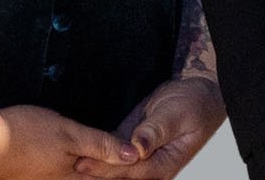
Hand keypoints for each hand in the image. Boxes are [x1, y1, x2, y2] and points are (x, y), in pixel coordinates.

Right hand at [0, 102, 128, 179]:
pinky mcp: (34, 177)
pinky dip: (79, 170)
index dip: (130, 172)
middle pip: (97, 179)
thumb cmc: (22, 136)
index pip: (112, 179)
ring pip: (81, 178)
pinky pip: (65, 176)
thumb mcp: (68, 134)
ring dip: (97, 172)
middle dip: (115, 172)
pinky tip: (78, 161)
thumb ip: (101, 145)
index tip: (150, 168)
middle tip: (137, 169)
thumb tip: (134, 155)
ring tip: (111, 163)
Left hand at [73, 76, 225, 178]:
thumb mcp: (176, 115)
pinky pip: (112, 152)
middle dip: (94, 170)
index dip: (104, 167)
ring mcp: (140, 157)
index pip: (129, 170)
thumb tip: (138, 148)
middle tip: (67, 164)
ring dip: (93, 163)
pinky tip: (80, 152)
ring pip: (112, 165)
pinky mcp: (131, 143)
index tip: (82, 163)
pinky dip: (97, 153)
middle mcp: (151, 166)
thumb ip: (156, 131)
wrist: (198, 92)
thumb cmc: (194, 104)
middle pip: (117, 173)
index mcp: (164, 165)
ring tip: (66, 161)